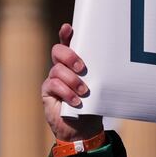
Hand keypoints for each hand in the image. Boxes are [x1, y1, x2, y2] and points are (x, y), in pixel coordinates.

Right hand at [41, 23, 103, 142]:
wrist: (83, 129)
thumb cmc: (93, 105)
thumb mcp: (98, 87)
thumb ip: (97, 74)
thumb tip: (108, 63)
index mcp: (75, 63)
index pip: (68, 43)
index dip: (66, 34)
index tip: (68, 28)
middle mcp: (62, 67)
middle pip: (58, 51)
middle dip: (70, 56)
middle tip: (82, 68)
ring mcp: (53, 78)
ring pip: (57, 69)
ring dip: (72, 80)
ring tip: (84, 92)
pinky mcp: (47, 91)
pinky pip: (53, 84)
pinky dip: (66, 92)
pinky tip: (76, 102)